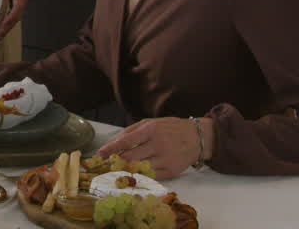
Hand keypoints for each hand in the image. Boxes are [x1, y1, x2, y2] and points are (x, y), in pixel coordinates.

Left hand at [0, 0, 27, 39]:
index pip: (17, 9)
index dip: (9, 19)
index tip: (3, 27)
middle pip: (16, 16)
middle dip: (8, 27)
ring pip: (15, 16)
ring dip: (8, 25)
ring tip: (0, 34)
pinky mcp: (14, 0)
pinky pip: (12, 13)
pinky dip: (7, 20)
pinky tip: (2, 25)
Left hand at [97, 116, 212, 179]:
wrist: (198, 138)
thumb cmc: (171, 129)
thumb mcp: (151, 123)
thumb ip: (132, 131)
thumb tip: (115, 142)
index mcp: (151, 130)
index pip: (126, 141)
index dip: (111, 148)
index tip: (100, 153)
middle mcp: (157, 145)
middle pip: (130, 157)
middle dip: (116, 161)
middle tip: (106, 164)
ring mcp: (165, 159)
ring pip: (139, 168)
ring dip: (126, 170)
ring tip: (117, 169)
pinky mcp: (171, 171)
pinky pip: (151, 176)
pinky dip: (140, 175)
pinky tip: (134, 174)